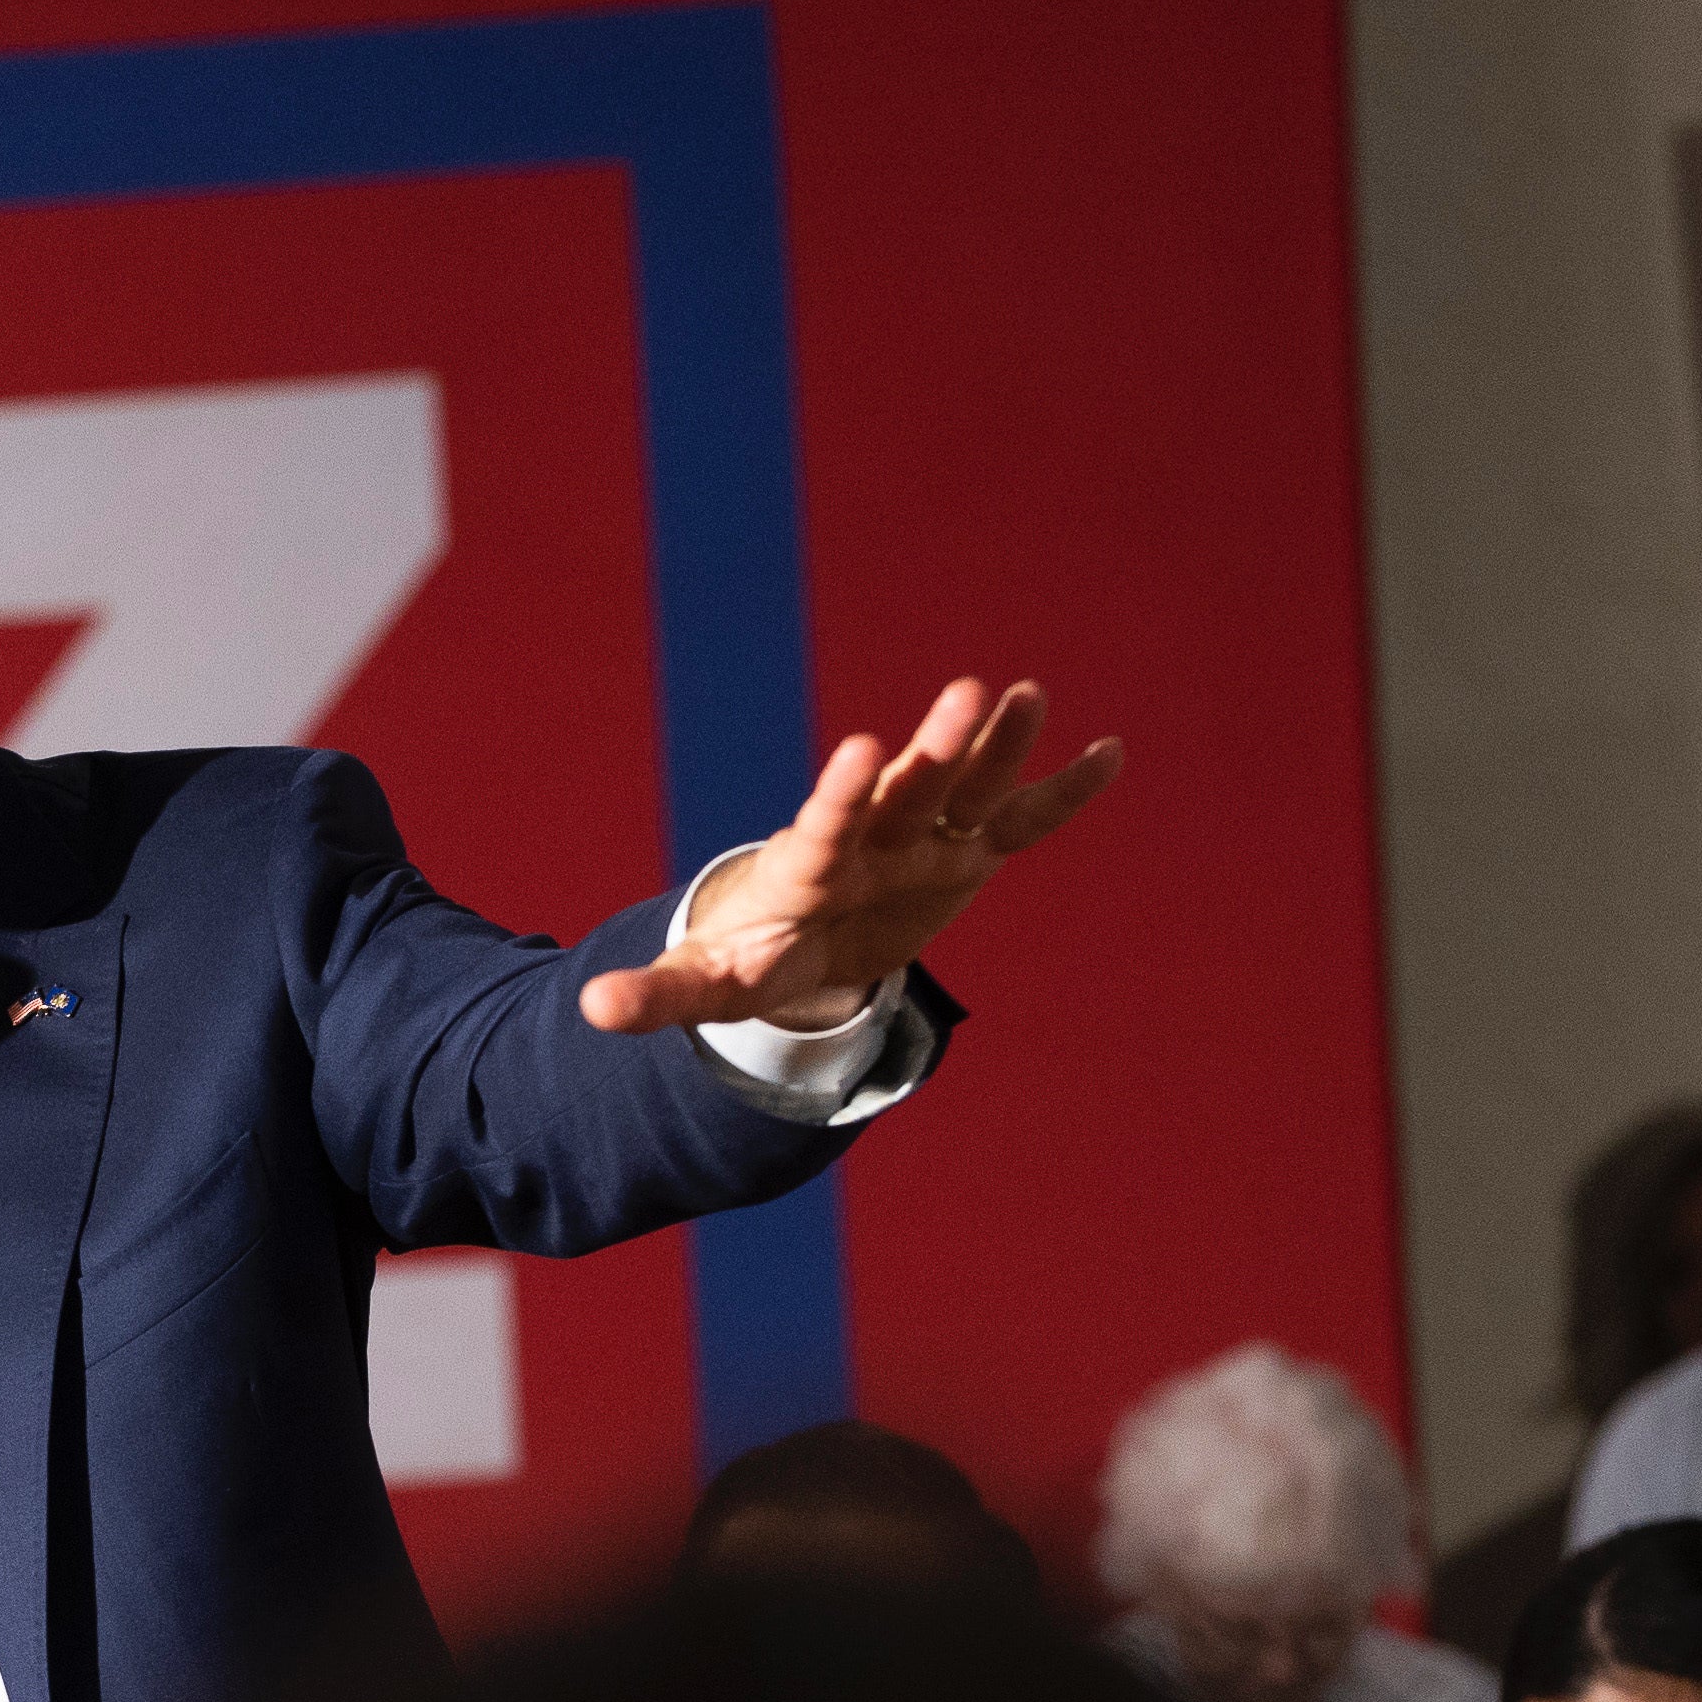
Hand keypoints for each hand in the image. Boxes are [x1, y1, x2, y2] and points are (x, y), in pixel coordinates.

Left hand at [578, 675, 1122, 1036]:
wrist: (799, 936)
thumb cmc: (751, 956)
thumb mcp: (707, 986)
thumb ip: (657, 995)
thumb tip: (590, 1009)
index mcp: (810, 866)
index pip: (826, 826)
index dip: (843, 792)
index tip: (866, 747)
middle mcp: (872, 837)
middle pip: (908, 791)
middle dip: (937, 748)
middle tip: (968, 691)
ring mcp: (925, 841)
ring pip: (968, 790)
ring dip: (998, 747)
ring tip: (1029, 695)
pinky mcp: (967, 855)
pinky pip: (1022, 824)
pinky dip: (1063, 795)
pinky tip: (1110, 753)